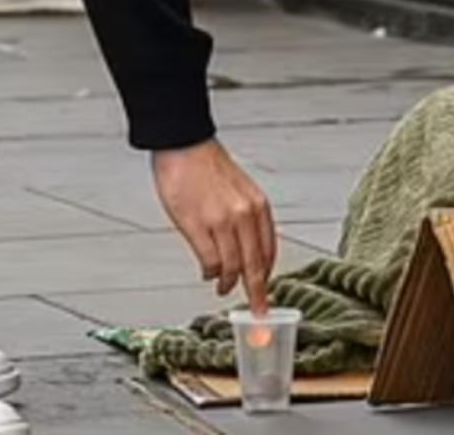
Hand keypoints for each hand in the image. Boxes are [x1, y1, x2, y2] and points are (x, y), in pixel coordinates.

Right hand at [153, 139, 277, 314]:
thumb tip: (247, 250)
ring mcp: (222, 221)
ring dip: (228, 283)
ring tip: (223, 287)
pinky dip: (210, 272)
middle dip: (256, 292)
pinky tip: (207, 273)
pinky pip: (209, 261)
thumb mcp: (241, 190)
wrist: (184, 145)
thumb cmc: (207, 166)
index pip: (269, 251)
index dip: (267, 276)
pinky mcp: (198, 225)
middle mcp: (245, 215)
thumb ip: (247, 219)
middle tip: (258, 309)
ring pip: (232, 267)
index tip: (266, 291)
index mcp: (258, 206)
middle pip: (255, 265)